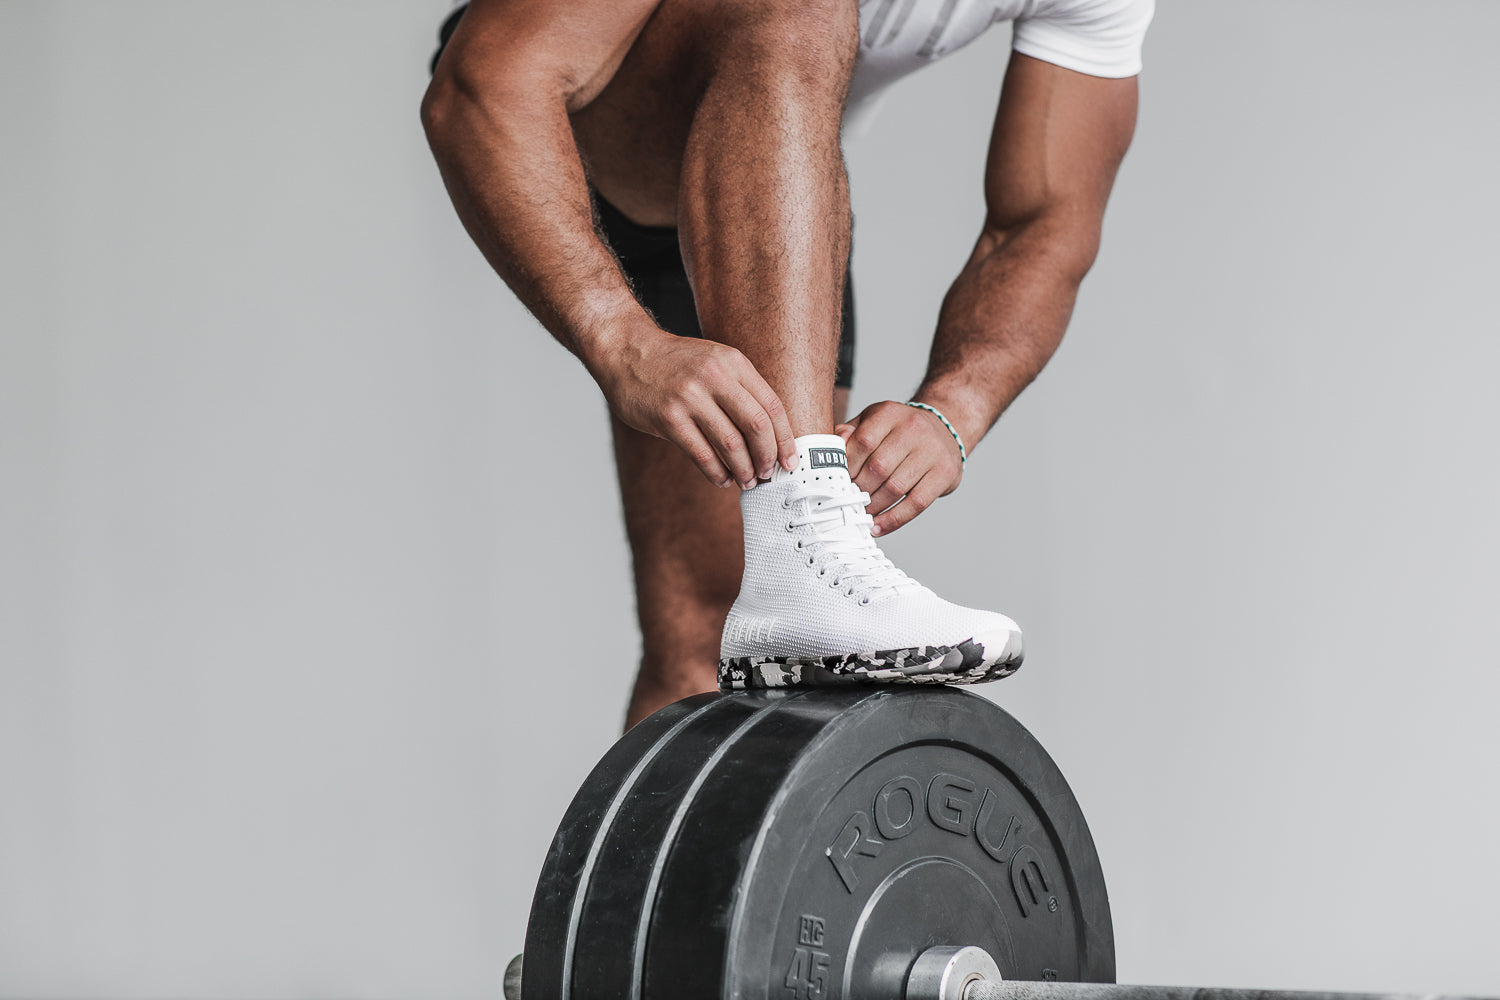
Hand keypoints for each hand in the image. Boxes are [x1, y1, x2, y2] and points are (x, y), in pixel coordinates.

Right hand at [593, 327, 797, 487]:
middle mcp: (714, 377)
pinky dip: (716, 472)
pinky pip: (701, 454)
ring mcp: (690, 397)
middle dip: (767, 457)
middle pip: (756, 426)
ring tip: (747, 480)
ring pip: (730, 444)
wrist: (627, 351)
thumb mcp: (715, 361)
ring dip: (743, 469)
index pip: (772, 406)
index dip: (785, 439)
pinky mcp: (668, 417)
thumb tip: (768, 436)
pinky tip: (722, 479)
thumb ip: (740, 390)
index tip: (790, 460)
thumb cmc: (674, 363)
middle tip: (768, 473)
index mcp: (733, 363)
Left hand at [836, 400, 963, 535]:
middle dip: (858, 490)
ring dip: (874, 507)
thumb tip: (833, 446)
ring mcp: (932, 451)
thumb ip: (850, 432)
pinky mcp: (944, 474)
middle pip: (878, 468)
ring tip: (861, 515)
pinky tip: (879, 526)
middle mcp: (913, 428)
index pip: (863, 442)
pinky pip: (916, 503)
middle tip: (847, 502)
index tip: (837, 482)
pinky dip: (894, 520)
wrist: (944, 427)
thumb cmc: (900, 429)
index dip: (847, 467)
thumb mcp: (874, 419)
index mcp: (890, 413)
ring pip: (896, 488)